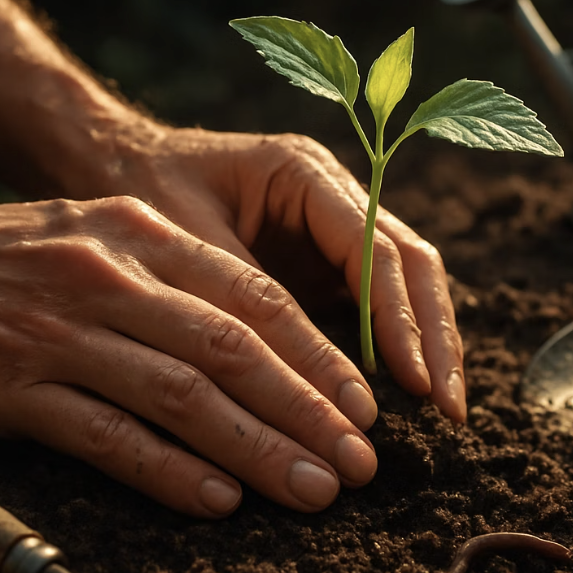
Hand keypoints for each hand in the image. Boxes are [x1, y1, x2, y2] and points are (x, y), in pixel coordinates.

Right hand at [0, 197, 378, 515]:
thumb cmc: (35, 259)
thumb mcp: (113, 240)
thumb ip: (190, 282)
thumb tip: (281, 350)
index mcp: (146, 235)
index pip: (256, 299)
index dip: (318, 357)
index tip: (362, 407)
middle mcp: (109, 277)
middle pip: (231, 351)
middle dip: (304, 412)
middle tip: (357, 463)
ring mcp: (60, 332)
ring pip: (181, 396)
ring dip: (256, 449)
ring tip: (312, 489)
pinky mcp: (14, 388)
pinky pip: (107, 437)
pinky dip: (168, 471)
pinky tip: (220, 500)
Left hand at [85, 125, 466, 423]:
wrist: (122, 163)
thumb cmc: (147, 192)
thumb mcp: (184, 240)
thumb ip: (246, 298)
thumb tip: (304, 377)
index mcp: (304, 173)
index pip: (375, 249)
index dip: (399, 319)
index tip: (418, 383)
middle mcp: (335, 194)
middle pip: (411, 263)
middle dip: (434, 335)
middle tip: (450, 408)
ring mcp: (337, 226)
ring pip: (408, 281)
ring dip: (430, 342)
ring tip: (446, 407)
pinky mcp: (328, 258)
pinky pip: (380, 299)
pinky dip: (399, 343)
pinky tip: (414, 388)